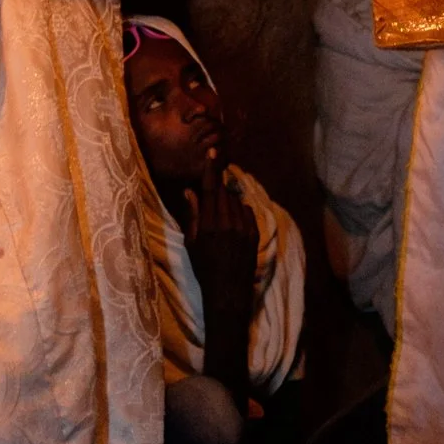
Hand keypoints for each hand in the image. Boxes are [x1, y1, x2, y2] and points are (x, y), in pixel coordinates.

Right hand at [184, 156, 257, 395]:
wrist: (227, 292)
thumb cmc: (204, 268)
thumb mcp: (192, 242)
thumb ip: (192, 214)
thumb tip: (189, 190)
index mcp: (208, 224)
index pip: (210, 189)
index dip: (211, 168)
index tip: (212, 152)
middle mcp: (227, 223)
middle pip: (223, 192)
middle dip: (217, 190)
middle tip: (211, 200)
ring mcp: (243, 228)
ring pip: (235, 201)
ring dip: (227, 202)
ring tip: (220, 218)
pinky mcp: (254, 234)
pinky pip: (247, 212)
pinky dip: (239, 212)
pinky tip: (232, 224)